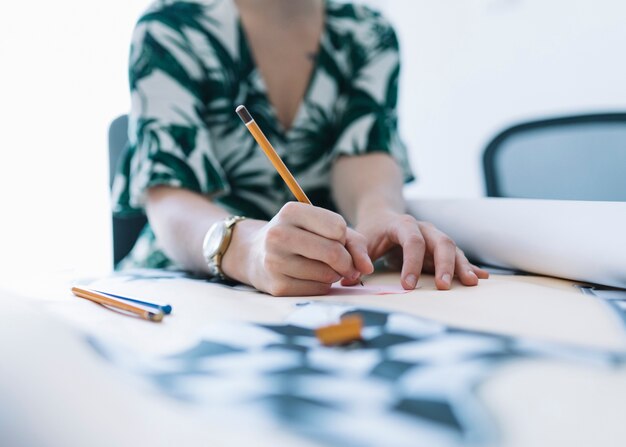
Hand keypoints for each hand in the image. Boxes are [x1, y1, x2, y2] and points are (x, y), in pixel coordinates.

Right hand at [222, 202, 373, 295]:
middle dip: (347, 261)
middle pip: (334, 252)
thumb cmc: (299, 237)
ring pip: (328, 274)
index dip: (344, 237)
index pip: (337, 227)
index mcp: (291, 212)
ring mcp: (275, 262)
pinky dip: (324, 286)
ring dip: (335, 274)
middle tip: (345, 264)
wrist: (256, 254)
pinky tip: (312, 277)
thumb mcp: (321, 226)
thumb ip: (353, 241)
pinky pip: (319, 289)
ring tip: (323, 267)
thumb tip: (367, 268)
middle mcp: (278, 234)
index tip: (336, 239)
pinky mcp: (277, 286)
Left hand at [346, 211, 488, 289]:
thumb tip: (350, 278)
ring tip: (471, 283)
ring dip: (462, 265)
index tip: (407, 286)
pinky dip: (469, 266)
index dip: (412, 263)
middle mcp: (424, 228)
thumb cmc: (372, 231)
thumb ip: (356, 256)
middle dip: (444, 264)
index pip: (412, 241)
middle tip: (443, 286)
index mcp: (403, 224)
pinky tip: (481, 277)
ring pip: (453, 248)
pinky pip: (458, 256)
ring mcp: (435, 237)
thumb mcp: (360, 240)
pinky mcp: (441, 249)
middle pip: (440, 241)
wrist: (383, 216)